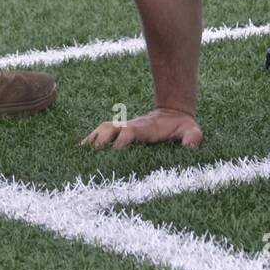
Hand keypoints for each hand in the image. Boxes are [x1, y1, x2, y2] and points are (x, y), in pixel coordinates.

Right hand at [81, 107, 202, 149]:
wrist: (174, 113)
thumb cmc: (182, 126)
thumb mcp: (192, 130)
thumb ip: (193, 137)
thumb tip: (190, 146)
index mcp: (144, 128)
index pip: (129, 132)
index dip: (121, 141)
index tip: (114, 153)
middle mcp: (130, 126)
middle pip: (109, 128)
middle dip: (99, 140)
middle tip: (88, 157)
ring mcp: (123, 128)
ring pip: (102, 130)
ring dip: (90, 141)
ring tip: (76, 156)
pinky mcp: (119, 133)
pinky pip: (101, 135)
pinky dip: (90, 142)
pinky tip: (78, 154)